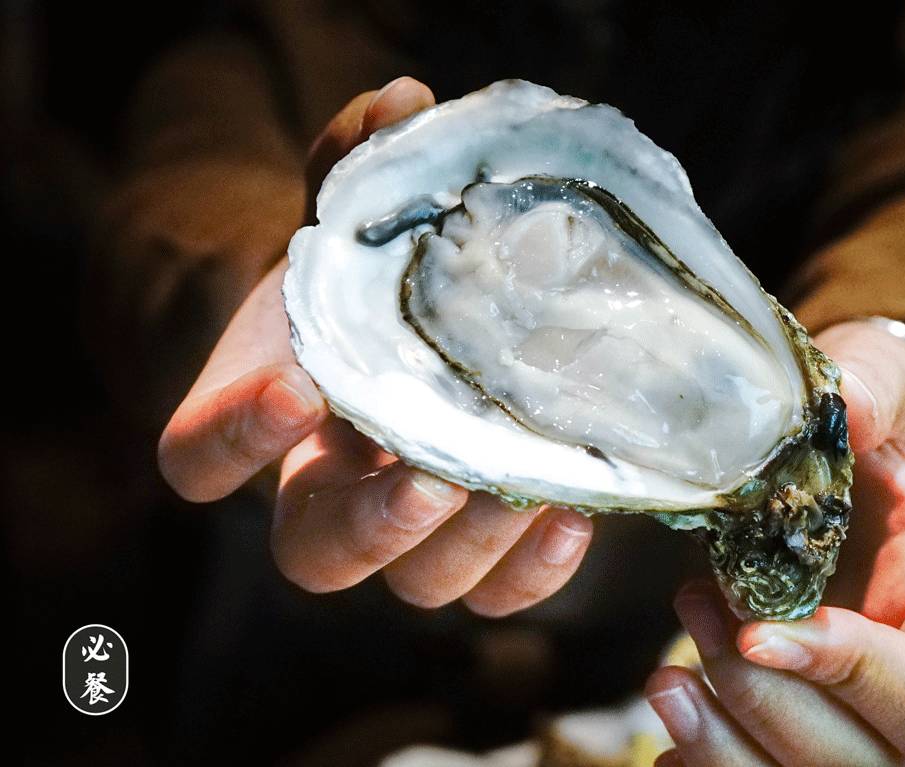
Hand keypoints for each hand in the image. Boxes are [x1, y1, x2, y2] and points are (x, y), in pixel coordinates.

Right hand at [157, 77, 592, 614]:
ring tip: (532, 485)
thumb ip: (357, 164)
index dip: (230, 440)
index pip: (196, 460)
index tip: (297, 385)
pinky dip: (533, 570)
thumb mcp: (350, 216)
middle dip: (370, 527)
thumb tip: (402, 101)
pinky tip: (574, 510)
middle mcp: (323, 488)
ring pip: (416, 586)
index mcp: (263, 413)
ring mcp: (404, 525)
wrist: (411, 325)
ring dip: (471, 547)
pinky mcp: (477, 543)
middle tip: (431, 476)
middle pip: (314, 558)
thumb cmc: (364, 276)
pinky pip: (494, 596)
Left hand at [646, 320, 904, 765]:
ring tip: (667, 679)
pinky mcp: (805, 714)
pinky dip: (711, 763)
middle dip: (769, 704)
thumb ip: (876, 392)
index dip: (854, 679)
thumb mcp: (889, 387)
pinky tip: (669, 736)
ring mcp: (859, 711)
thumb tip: (845, 406)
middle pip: (867, 759)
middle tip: (696, 619)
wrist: (854, 454)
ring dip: (728, 744)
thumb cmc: (881, 426)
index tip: (761, 630)